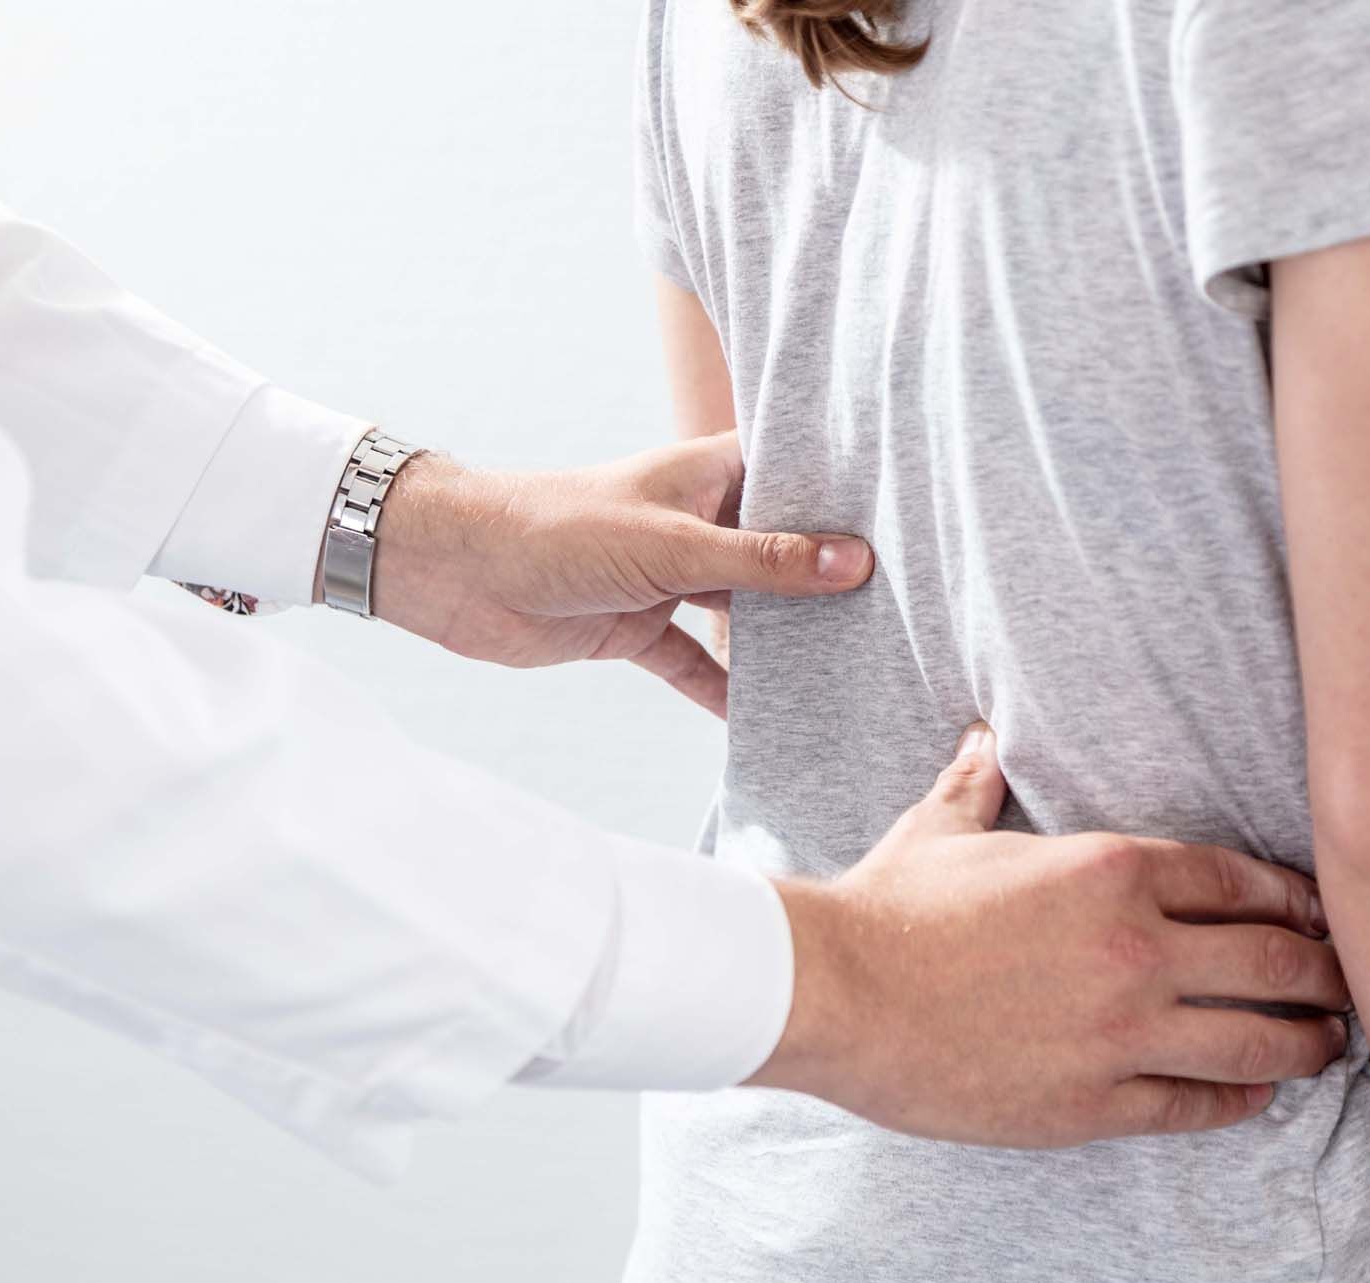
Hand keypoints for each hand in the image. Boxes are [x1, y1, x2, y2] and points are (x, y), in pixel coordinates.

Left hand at [358, 431, 871, 715]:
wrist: (456, 573)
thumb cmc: (557, 528)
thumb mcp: (674, 545)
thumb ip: (763, 560)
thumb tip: (853, 563)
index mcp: (710, 474)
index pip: (795, 477)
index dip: (846, 498)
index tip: (914, 525)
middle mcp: (699, 522)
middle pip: (779, 552)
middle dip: (827, 583)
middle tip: (906, 612)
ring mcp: (672, 577)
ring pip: (745, 614)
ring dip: (785, 643)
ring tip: (857, 670)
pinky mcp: (641, 629)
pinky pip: (698, 665)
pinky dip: (727, 691)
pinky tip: (771, 721)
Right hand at [751, 723, 1349, 1146]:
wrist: (837, 995)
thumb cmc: (888, 907)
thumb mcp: (939, 828)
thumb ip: (979, 782)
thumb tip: (982, 737)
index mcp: (1109, 869)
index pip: (1241, 881)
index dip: (1295, 899)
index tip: (1320, 912)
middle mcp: (1136, 949)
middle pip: (1276, 959)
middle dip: (1328, 972)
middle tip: (1351, 982)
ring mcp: (1122, 1032)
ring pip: (1257, 1038)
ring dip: (1307, 1042)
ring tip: (1328, 1045)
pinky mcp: (1095, 1102)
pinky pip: (1197, 1105)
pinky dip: (1240, 1100)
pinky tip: (1257, 1095)